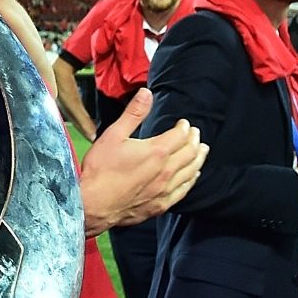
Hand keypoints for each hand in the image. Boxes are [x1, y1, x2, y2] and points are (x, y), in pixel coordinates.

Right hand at [79, 88, 207, 235]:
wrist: (94, 204)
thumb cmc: (101, 169)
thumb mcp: (113, 135)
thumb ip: (133, 114)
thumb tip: (147, 94)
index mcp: (156, 151)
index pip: (179, 136)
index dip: (184, 127)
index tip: (184, 123)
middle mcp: (166, 171)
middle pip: (190, 153)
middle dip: (194, 140)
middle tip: (196, 134)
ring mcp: (165, 189)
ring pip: (191, 171)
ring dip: (198, 158)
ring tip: (202, 150)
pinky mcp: (161, 204)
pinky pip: (184, 190)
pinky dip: (191, 179)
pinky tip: (193, 175)